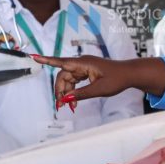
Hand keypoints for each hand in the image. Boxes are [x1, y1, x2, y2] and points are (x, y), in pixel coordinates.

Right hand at [31, 54, 164, 102]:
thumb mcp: (99, 89)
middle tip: (62, 106)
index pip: (61, 62)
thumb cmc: (117, 79)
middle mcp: (81, 63)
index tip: (33, 57)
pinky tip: (74, 102)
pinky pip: (75, 80)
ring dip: (67, 92)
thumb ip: (81, 94)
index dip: (46, 61)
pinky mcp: (87, 72)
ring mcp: (84, 67)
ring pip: (68, 79)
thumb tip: (66, 98)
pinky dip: (73, 90)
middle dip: (60, 90)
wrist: (130, 75)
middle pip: (63, 76)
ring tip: (70, 107)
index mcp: (83, 63)